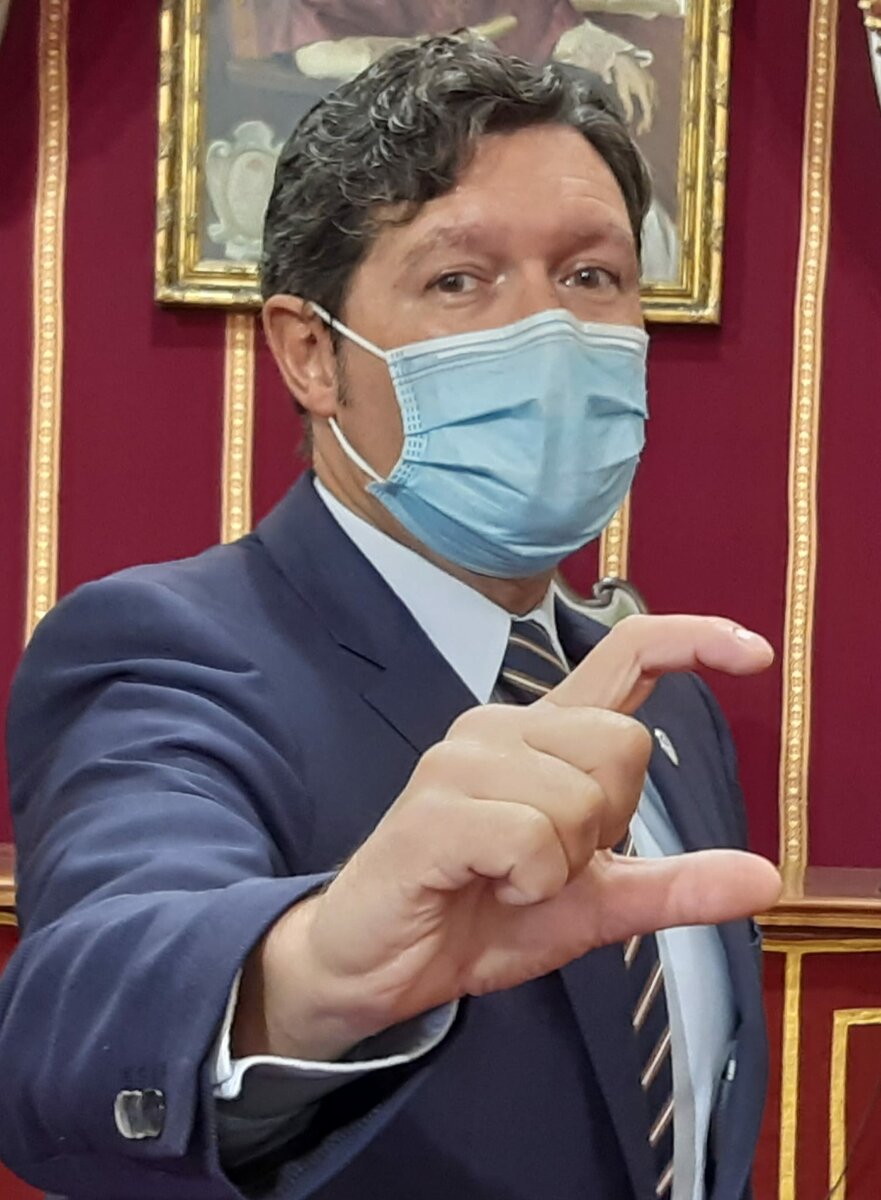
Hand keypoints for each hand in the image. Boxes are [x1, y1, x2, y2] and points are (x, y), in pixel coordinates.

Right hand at [240, 616, 780, 1061]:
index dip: (693, 641)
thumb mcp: (593, 905)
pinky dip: (529, 884)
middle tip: (546, 864)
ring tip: (506, 879)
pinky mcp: (434, 807)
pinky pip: (532, 839)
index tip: (754, 652)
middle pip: (624, 743)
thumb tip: (765, 877)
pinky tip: (486, 887)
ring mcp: (461, 759)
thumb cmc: (478, 914)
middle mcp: (502, 726)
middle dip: (606, 824)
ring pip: (580, 799)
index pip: (626, 655)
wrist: (378, 963)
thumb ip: (671, 886)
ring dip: (561, 866)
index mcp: (543, 735)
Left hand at [609, 52, 657, 134]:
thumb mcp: (622, 92)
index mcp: (644, 89)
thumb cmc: (621, 75)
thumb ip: (627, 107)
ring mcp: (653, 84)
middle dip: (648, 121)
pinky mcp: (653, 82)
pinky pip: (654, 97)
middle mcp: (651, 87)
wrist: (624, 59)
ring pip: (655, 103)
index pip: (648, 110)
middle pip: (653, 108)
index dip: (645, 122)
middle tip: (641, 131)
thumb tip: (628, 121)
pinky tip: (645, 112)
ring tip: (643, 124)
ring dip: (650, 114)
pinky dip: (651, 106)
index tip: (641, 132)